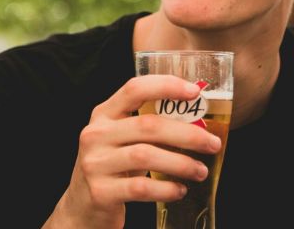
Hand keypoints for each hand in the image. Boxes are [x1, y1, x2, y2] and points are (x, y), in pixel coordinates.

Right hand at [42, 75, 222, 228]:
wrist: (81, 207)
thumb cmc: (111, 167)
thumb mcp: (119, 138)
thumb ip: (146, 126)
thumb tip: (197, 120)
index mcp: (103, 114)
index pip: (134, 89)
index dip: (166, 86)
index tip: (194, 92)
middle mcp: (95, 134)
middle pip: (147, 125)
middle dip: (186, 134)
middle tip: (212, 143)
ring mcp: (95, 163)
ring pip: (145, 156)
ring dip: (181, 163)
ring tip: (200, 171)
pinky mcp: (101, 191)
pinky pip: (140, 188)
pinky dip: (166, 189)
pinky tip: (180, 190)